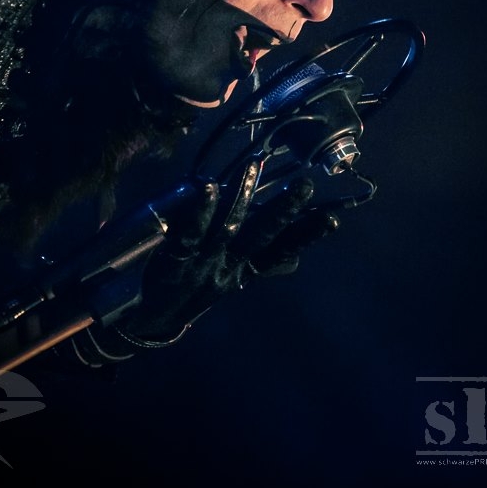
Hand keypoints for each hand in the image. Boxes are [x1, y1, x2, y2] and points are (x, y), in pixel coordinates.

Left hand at [117, 163, 341, 343]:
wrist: (154, 319)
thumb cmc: (198, 288)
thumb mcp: (233, 279)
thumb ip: (262, 265)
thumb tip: (297, 260)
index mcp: (245, 270)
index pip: (280, 250)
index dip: (305, 235)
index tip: (332, 219)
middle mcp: (229, 267)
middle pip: (260, 237)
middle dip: (283, 212)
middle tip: (304, 186)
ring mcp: (202, 265)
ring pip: (227, 230)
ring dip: (242, 198)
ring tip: (254, 168)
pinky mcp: (174, 262)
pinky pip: (189, 235)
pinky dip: (201, 212)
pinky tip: (209, 189)